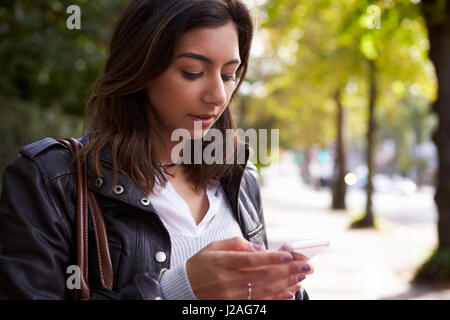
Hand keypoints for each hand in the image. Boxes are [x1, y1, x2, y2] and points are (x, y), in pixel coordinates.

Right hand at [186, 237, 312, 299]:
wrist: (183, 288)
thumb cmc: (199, 265)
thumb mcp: (213, 247)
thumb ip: (236, 244)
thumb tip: (258, 248)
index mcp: (222, 261)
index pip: (253, 260)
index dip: (273, 258)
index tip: (289, 255)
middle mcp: (227, 280)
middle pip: (263, 275)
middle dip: (287, 270)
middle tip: (305, 266)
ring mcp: (231, 295)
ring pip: (264, 290)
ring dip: (286, 284)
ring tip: (301, 278)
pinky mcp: (233, 305)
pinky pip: (258, 303)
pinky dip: (275, 299)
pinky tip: (288, 293)